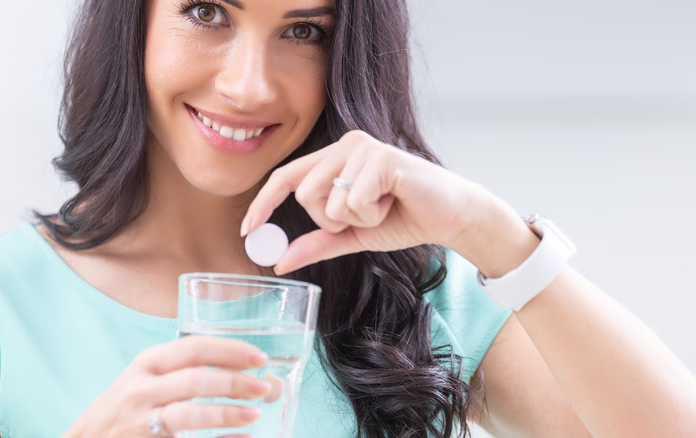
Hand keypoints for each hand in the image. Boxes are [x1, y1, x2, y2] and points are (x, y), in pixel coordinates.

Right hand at [64, 336, 271, 436]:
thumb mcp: (144, 378)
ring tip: (254, 413)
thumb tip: (240, 370)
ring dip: (227, 413)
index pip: (193, 348)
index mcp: (146, 364)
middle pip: (196, 380)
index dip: (230, 350)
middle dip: (235, 382)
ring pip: (190, 415)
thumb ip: (182, 370)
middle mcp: (141, 389)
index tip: (258, 357)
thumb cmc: (124, 407)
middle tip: (265, 387)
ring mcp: (140, 421)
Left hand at [241, 130, 501, 273]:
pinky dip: (373, 214)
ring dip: (355, 219)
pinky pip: (353, 202)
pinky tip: (395, 202)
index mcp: (335, 156)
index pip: (286, 176)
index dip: (263, 202)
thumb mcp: (352, 234)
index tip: (246, 230)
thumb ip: (318, 242)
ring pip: (328, 201)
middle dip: (330, 221)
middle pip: (303, 194)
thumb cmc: (403, 217)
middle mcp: (346, 144)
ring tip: (383, 206)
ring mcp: (363, 147)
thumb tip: (279, 262)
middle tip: (363, 217)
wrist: (450, 216)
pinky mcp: (381, 158)